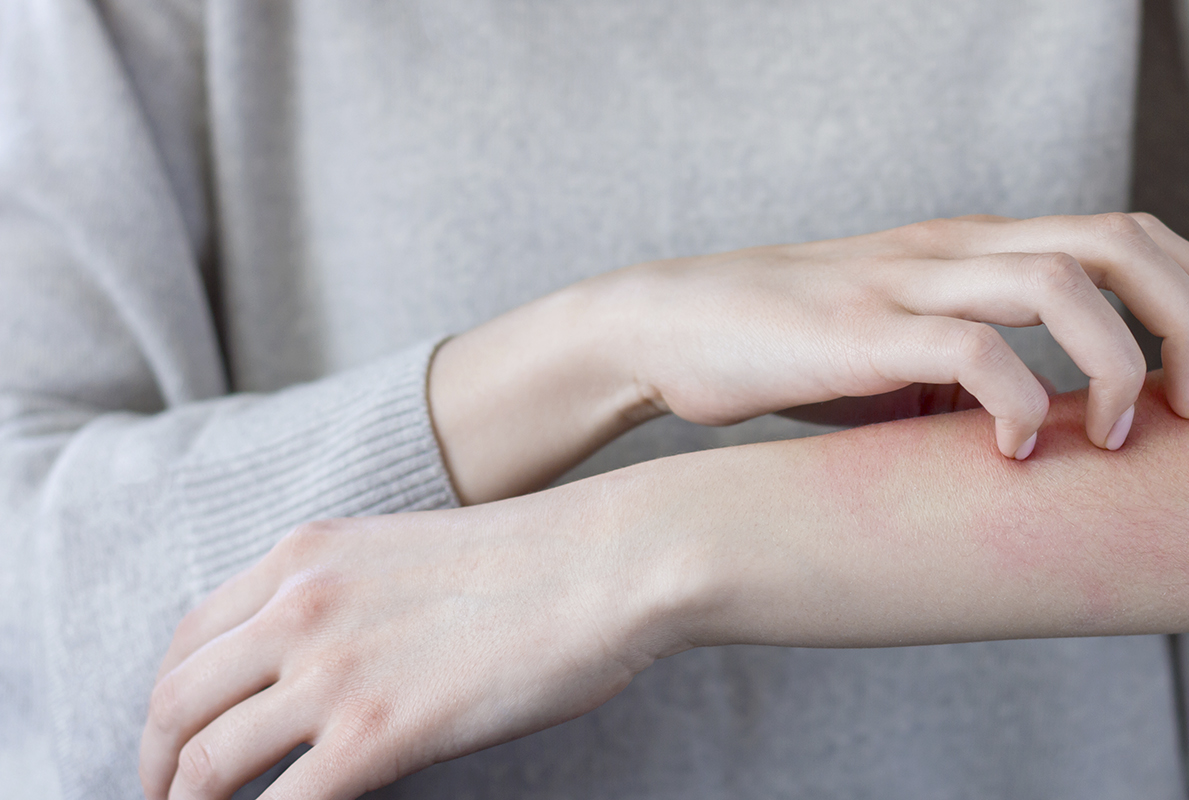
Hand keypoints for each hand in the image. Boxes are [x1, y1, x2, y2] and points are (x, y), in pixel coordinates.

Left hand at [137, 488, 692, 799]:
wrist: (610, 562)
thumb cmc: (540, 562)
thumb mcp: (409, 554)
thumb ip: (349, 599)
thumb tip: (327, 666)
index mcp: (306, 556)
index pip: (190, 639)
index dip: (167, 703)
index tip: (176, 740)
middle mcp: (298, 607)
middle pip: (175, 703)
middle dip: (155, 765)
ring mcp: (331, 672)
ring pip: (206, 762)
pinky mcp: (375, 735)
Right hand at [428, 212, 1188, 503]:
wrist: (671, 326)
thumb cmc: (794, 349)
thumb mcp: (905, 350)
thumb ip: (978, 368)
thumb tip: (1049, 431)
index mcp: (975, 245)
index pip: (1122, 229)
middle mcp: (955, 248)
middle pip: (1115, 239)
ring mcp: (909, 283)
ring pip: (1059, 281)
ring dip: (1122, 357)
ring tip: (1131, 432)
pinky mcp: (860, 332)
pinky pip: (969, 349)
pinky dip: (1019, 400)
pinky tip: (1020, 453)